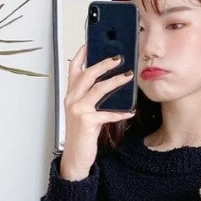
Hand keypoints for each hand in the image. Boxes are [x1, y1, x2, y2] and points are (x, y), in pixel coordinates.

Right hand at [61, 43, 134, 175]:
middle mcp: (72, 100)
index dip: (81, 54)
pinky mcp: (87, 122)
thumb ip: (91, 98)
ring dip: (116, 81)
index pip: (73, 69)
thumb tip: (108, 85)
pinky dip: (121, 113)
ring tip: (128, 76)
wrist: (75, 158)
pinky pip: (108, 114)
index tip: (90, 43)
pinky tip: (130, 111)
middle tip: (119, 58)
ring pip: (99, 89)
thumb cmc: (81, 135)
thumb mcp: (83, 113)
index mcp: (70, 95)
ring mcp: (78, 110)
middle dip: (104, 64)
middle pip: (88, 74)